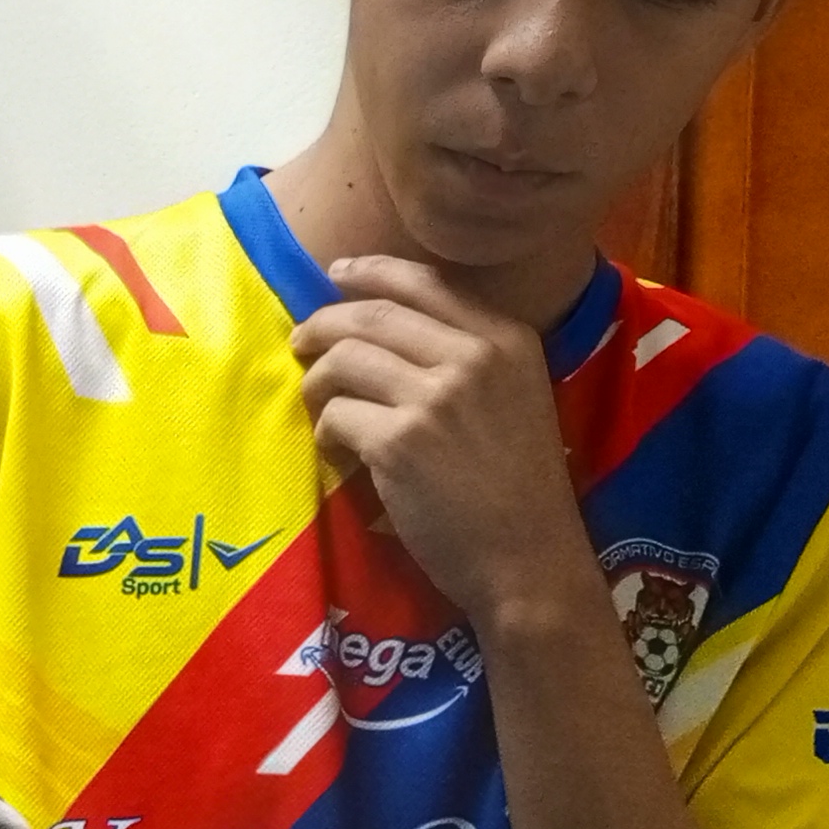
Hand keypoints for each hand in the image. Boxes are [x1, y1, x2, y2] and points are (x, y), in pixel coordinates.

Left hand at [290, 254, 598, 626]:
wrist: (527, 556)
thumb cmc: (518, 485)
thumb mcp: (515, 396)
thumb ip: (467, 356)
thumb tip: (386, 325)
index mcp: (506, 338)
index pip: (423, 281)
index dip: (370, 272)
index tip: (337, 275)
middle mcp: (473, 357)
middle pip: (371, 315)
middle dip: (324, 323)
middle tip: (301, 341)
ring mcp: (434, 399)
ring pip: (344, 360)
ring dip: (318, 381)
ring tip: (319, 403)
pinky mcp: (399, 444)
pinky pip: (336, 415)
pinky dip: (325, 430)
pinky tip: (335, 447)